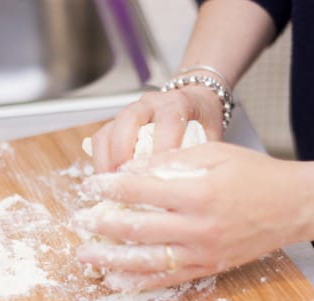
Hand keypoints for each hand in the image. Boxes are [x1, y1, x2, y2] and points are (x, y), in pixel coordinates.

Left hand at [75, 142, 310, 290]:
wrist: (294, 205)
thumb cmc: (257, 174)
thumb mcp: (215, 153)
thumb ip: (172, 159)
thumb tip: (133, 169)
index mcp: (199, 191)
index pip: (141, 190)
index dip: (110, 187)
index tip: (91, 186)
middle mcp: (199, 226)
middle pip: (138, 229)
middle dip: (103, 223)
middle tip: (80, 220)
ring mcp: (204, 252)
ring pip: (148, 260)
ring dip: (112, 259)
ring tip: (87, 255)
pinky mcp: (210, 266)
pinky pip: (170, 278)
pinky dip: (141, 280)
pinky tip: (118, 278)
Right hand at [90, 85, 223, 172]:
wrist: (195, 100)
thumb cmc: (202, 120)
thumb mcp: (211, 134)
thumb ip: (203, 155)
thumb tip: (193, 186)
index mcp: (177, 103)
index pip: (169, 120)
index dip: (163, 146)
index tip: (160, 174)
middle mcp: (151, 103)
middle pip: (129, 120)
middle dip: (124, 153)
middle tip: (127, 181)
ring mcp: (131, 111)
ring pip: (109, 129)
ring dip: (107, 160)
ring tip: (113, 185)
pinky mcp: (117, 122)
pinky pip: (101, 138)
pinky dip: (101, 159)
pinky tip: (109, 179)